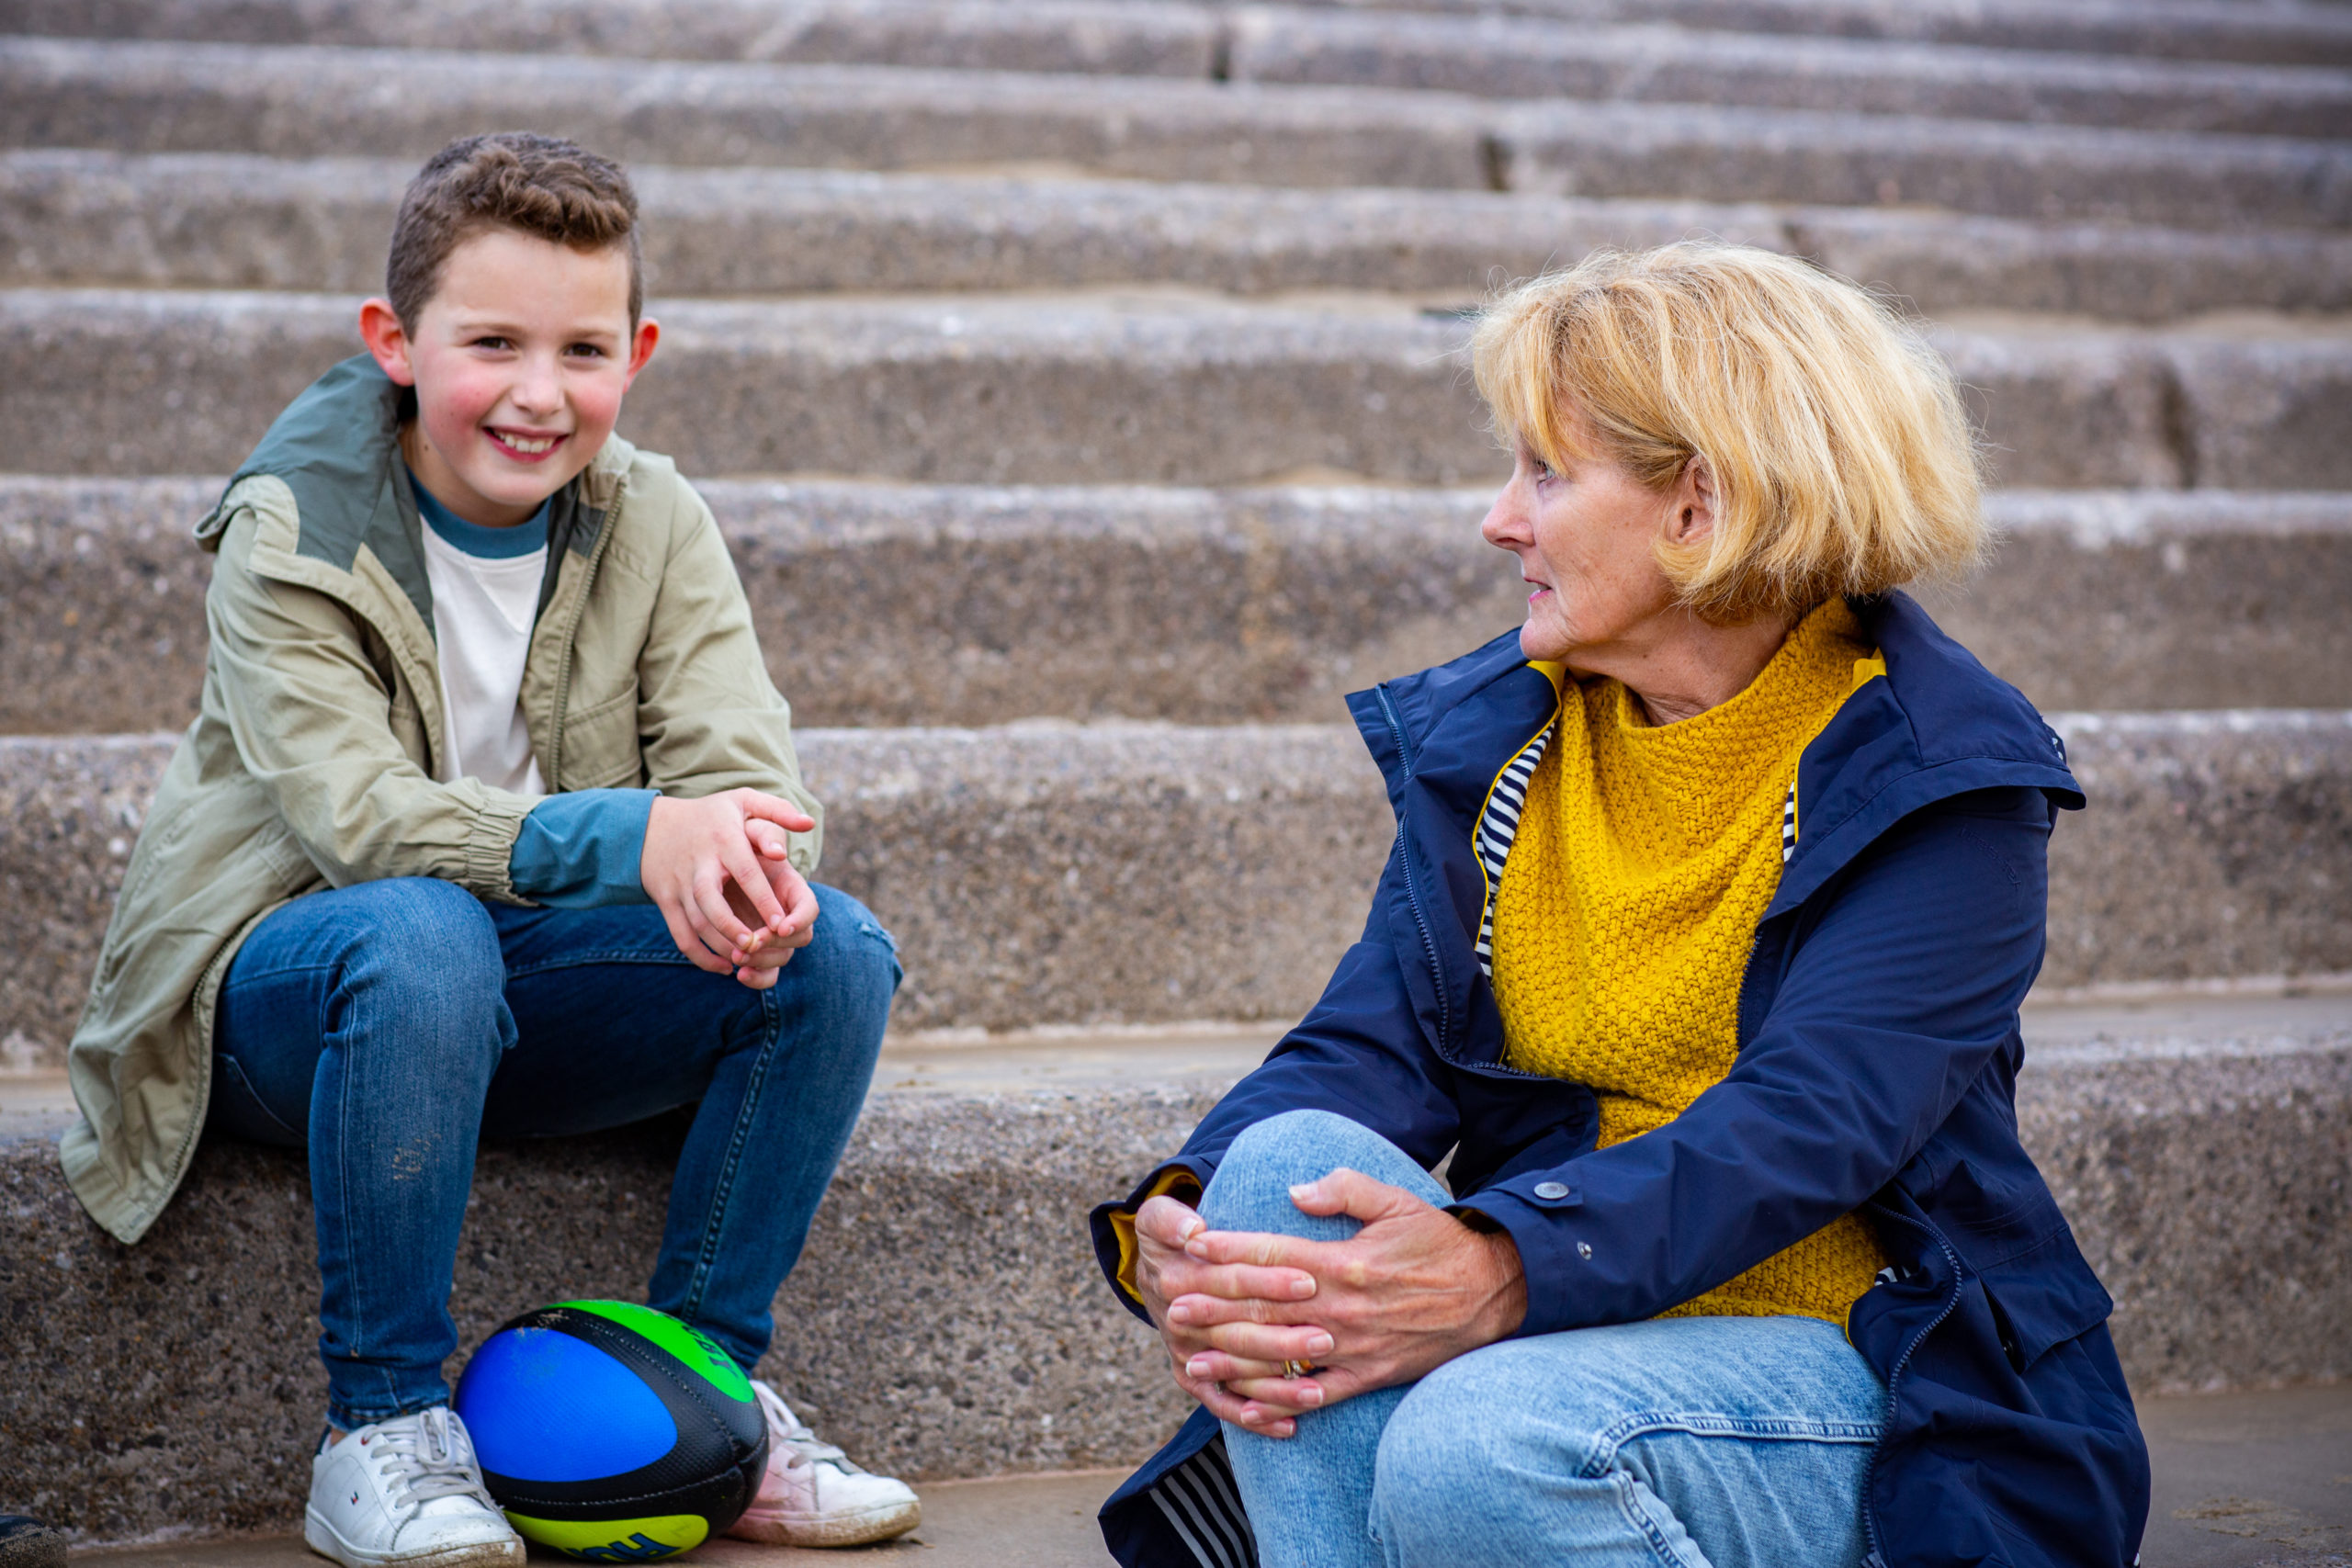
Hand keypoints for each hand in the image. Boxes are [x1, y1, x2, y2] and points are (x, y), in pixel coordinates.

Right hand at [641, 790, 815, 983]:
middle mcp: (699, 863)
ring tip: (744, 958)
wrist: (652, 825)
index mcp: (723, 839)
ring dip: (718, 944)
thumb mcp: (742, 800)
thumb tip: (809, 823)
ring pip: (696, 921)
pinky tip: (722, 966)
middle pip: (710, 900)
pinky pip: (680, 934)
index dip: (763, 899)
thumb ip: (778, 811)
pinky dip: (698, 955)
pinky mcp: (665, 900)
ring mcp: (679, 884)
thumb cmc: (711, 815)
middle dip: (732, 926)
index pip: (745, 872)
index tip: (781, 923)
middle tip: (757, 945)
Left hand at [721, 820, 818, 989]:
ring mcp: (772, 934)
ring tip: (738, 956)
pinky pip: (764, 973)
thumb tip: (777, 851)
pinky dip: (755, 978)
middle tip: (751, 943)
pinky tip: (736, 973)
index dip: (799, 919)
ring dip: (762, 962)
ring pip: (780, 959)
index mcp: (790, 886)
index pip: (809, 908)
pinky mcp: (756, 950)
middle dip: (775, 944)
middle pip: (798, 939)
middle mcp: (786, 913)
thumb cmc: (731, 840)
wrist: (706, 859)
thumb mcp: (747, 827)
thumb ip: (765, 832)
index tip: (779, 925)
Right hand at [1133, 1194, 1321, 1437]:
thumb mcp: (1159, 1215)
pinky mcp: (1191, 1377)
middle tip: (1326, 1340)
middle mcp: (1181, 1321)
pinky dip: (1255, 1419)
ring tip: (1317, 1390)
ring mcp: (1187, 1353)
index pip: (1231, 1279)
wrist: (1153, 1269)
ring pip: (1237, 1374)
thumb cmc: (1171, 1233)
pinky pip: (1223, 1403)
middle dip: (1282, 1338)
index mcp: (1180, 1276)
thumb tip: (1193, 1229)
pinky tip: (1290, 1427)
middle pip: (1239, 1331)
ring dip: (1276, 1385)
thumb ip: (1171, 1218)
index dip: (1268, 1280)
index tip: (1309, 1281)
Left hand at [1169, 1170, 1526, 1436]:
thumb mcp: (1396, 1201)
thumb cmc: (1439, 1243)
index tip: (1191, 1245)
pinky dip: (1280, 1400)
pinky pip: (1317, 1392)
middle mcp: (1342, 1306)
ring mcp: (1354, 1345)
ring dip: (1233, 1359)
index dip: (1228, 1249)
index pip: (1273, 1254)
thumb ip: (1343, 1189)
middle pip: (1265, 1308)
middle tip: (1172, 1306)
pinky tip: (1247, 1401)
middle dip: (1214, 1307)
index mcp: (1344, 1261)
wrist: (1493, 1294)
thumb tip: (1293, 1191)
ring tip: (1192, 1359)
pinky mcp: (1368, 1375)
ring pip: (1282, 1355)